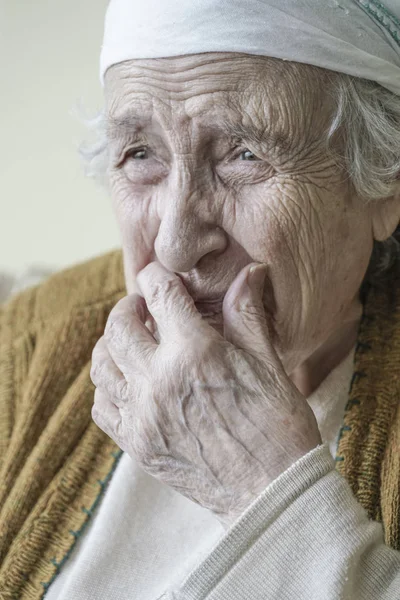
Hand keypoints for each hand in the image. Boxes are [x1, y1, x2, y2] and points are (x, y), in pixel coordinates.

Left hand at [90, 261, 321, 526]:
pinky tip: (128, 380)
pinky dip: (108, 385)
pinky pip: (102, 406)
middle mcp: (159, 381)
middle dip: (130, 306)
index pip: (160, 295)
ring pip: (102, 364)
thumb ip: (247, 313)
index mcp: (196, 353)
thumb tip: (251, 270)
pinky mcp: (137, 444)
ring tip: (132, 340)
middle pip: (119, 325)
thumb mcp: (268, 362)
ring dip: (112, 342)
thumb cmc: (278, 424)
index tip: (161, 277)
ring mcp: (143, 415)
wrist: (272, 491)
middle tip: (145, 307)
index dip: (159, 277)